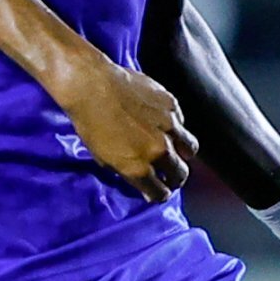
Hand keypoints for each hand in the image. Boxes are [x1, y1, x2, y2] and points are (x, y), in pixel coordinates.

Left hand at [60, 60, 195, 197]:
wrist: (91, 86)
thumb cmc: (89, 124)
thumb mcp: (102, 158)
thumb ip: (126, 172)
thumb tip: (140, 180)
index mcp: (139, 168)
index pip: (161, 193)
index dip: (159, 194)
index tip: (157, 191)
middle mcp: (159, 151)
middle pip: (180, 174)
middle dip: (175, 178)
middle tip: (169, 175)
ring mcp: (169, 127)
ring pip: (190, 149)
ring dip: (183, 154)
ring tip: (175, 151)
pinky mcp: (172, 105)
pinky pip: (181, 123)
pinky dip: (175, 128)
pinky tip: (163, 124)